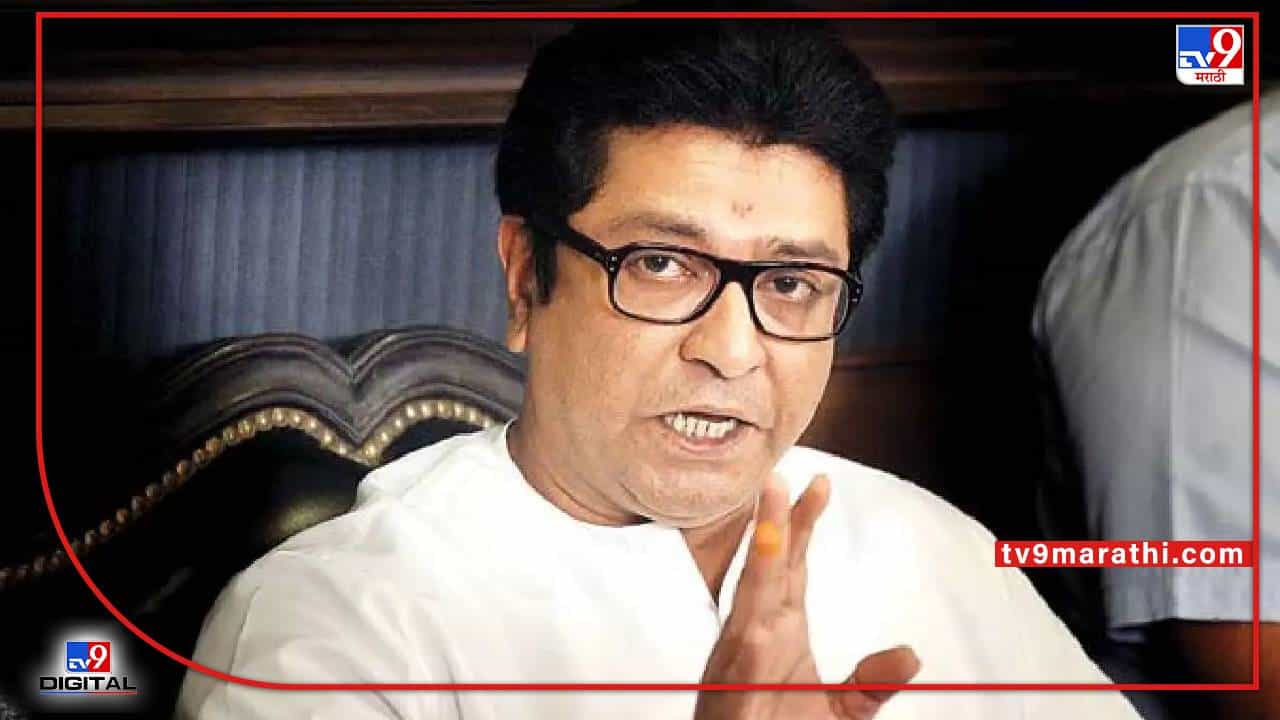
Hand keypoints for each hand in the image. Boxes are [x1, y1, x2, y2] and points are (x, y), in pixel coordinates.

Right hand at [693, 474, 920, 718]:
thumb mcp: (842, 710)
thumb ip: (873, 682)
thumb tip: (912, 654)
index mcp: (777, 632)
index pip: (790, 567)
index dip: (801, 524)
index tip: (818, 483)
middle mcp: (755, 637)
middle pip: (770, 569)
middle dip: (776, 523)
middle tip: (784, 476)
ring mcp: (740, 662)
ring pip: (751, 598)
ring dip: (762, 554)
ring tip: (772, 507)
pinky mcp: (735, 694)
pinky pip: (743, 657)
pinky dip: (750, 630)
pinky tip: (760, 606)